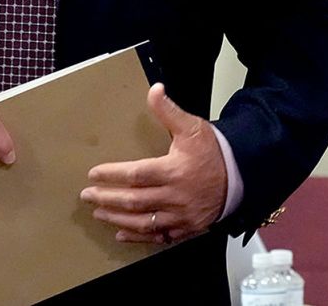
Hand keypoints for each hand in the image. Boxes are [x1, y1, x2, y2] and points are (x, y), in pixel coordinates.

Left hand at [80, 83, 226, 243]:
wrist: (240, 175)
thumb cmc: (214, 151)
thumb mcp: (192, 126)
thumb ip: (169, 110)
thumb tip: (154, 90)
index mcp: (174, 171)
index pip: (135, 174)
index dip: (112, 175)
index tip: (94, 174)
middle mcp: (176, 196)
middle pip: (134, 201)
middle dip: (107, 199)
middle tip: (87, 196)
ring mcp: (181, 216)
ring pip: (143, 222)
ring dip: (117, 219)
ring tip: (98, 213)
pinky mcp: (187, 228)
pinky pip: (159, 237)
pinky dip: (138, 237)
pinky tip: (121, 235)